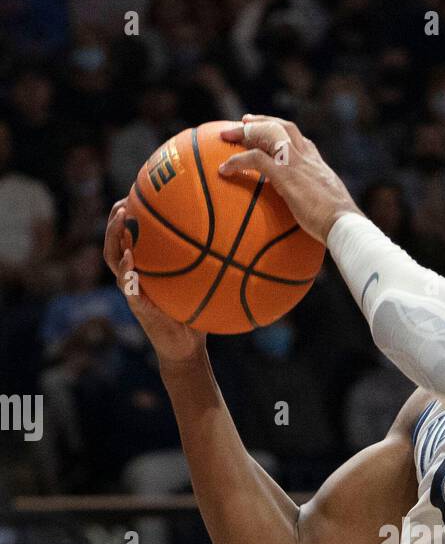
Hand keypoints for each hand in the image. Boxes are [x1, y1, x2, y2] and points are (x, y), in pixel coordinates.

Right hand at [103, 200, 206, 366]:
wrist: (187, 348)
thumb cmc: (195, 315)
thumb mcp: (200, 285)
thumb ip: (205, 264)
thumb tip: (232, 237)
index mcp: (145, 269)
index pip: (130, 238)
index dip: (128, 217)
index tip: (135, 195)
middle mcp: (135, 277)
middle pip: (114, 243)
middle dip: (115, 221)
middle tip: (123, 202)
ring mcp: (132, 291)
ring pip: (113, 260)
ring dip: (114, 237)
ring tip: (122, 219)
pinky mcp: (137, 306)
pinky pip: (127, 286)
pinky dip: (126, 271)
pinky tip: (129, 257)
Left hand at [219, 116, 361, 244]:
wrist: (345, 224)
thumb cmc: (340, 225)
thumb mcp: (329, 207)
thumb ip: (317, 203)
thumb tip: (311, 217)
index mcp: (317, 164)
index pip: (298, 139)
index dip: (280, 132)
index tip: (267, 130)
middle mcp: (307, 157)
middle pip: (282, 126)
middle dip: (261, 121)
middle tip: (242, 122)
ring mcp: (296, 162)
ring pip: (267, 132)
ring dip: (244, 132)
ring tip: (226, 135)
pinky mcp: (285, 174)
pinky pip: (255, 159)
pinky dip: (237, 160)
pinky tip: (224, 169)